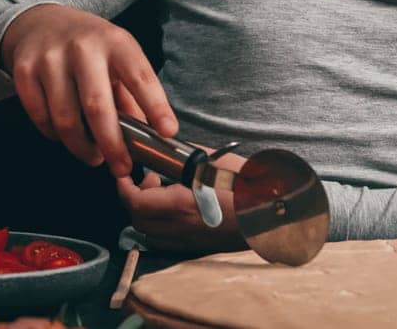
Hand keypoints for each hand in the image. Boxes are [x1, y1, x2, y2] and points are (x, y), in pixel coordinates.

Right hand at [0, 3, 177, 177]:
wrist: (41, 22)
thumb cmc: (89, 47)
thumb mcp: (118, 57)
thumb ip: (132, 95)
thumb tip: (148, 135)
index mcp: (115, 42)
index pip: (140, 77)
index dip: (156, 107)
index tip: (167, 132)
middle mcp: (83, 47)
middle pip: (98, 106)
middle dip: (112, 145)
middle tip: (121, 167)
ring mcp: (50, 58)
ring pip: (65, 119)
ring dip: (81, 147)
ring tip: (93, 155)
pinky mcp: (25, 71)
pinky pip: (41, 117)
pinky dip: (54, 135)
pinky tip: (64, 134)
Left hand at [116, 146, 249, 254]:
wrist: (273, 215)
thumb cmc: (249, 187)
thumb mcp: (216, 162)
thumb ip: (188, 156)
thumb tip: (171, 149)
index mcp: (180, 205)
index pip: (134, 201)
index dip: (123, 186)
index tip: (124, 173)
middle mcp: (179, 228)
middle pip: (137, 218)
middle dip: (134, 198)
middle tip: (148, 178)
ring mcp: (188, 241)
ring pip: (149, 232)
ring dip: (146, 212)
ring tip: (161, 193)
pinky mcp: (197, 247)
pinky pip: (165, 240)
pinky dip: (159, 225)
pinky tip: (174, 209)